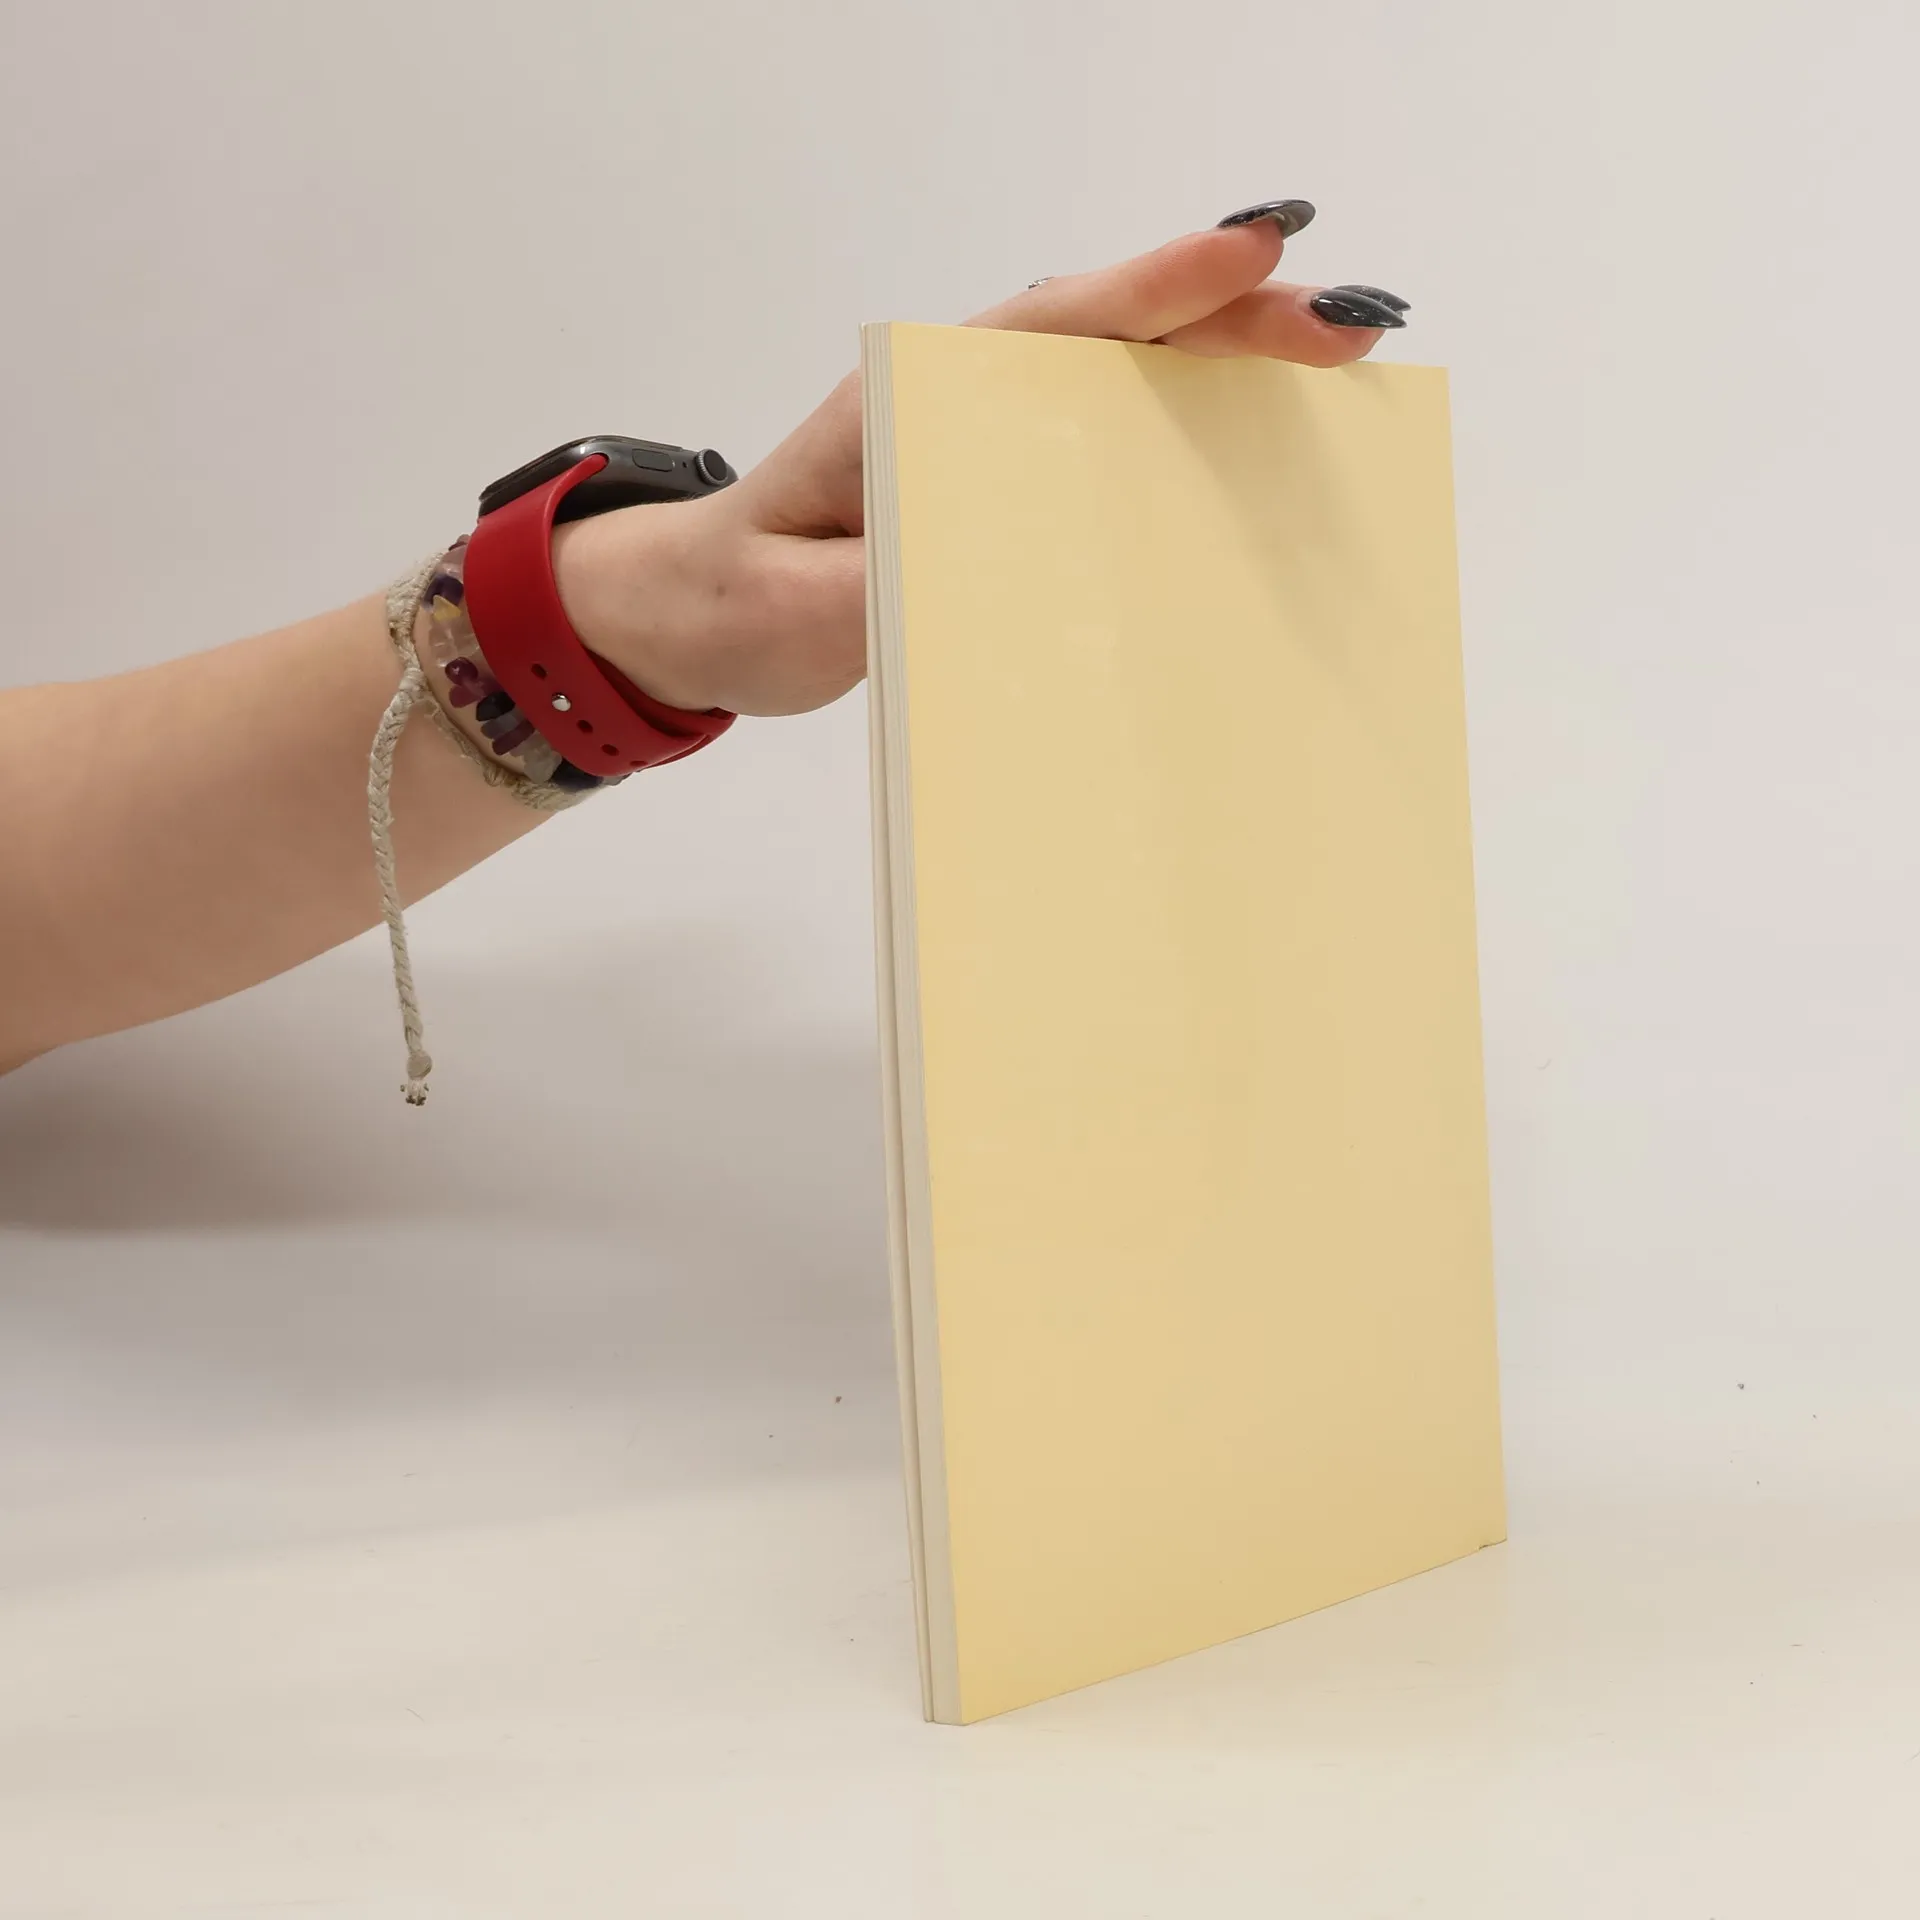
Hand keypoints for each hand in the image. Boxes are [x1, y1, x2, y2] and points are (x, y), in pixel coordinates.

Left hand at [554, 208, 1404, 717]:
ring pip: (1123, 378)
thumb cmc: (739, 604)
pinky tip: (1256, 439)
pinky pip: (1108, 438)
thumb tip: (996, 567)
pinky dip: (1186, 423)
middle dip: (1234, 320)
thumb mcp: (799, 610)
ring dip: (1227, 363)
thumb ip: (886, 587)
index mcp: (907, 405)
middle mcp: (957, 402)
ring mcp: (985, 440)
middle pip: (1112, 338)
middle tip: (1350, 322)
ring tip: (1337, 356)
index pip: (1048, 327)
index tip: (1256, 254)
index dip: (1157, 291)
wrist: (695, 619)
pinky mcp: (1001, 486)